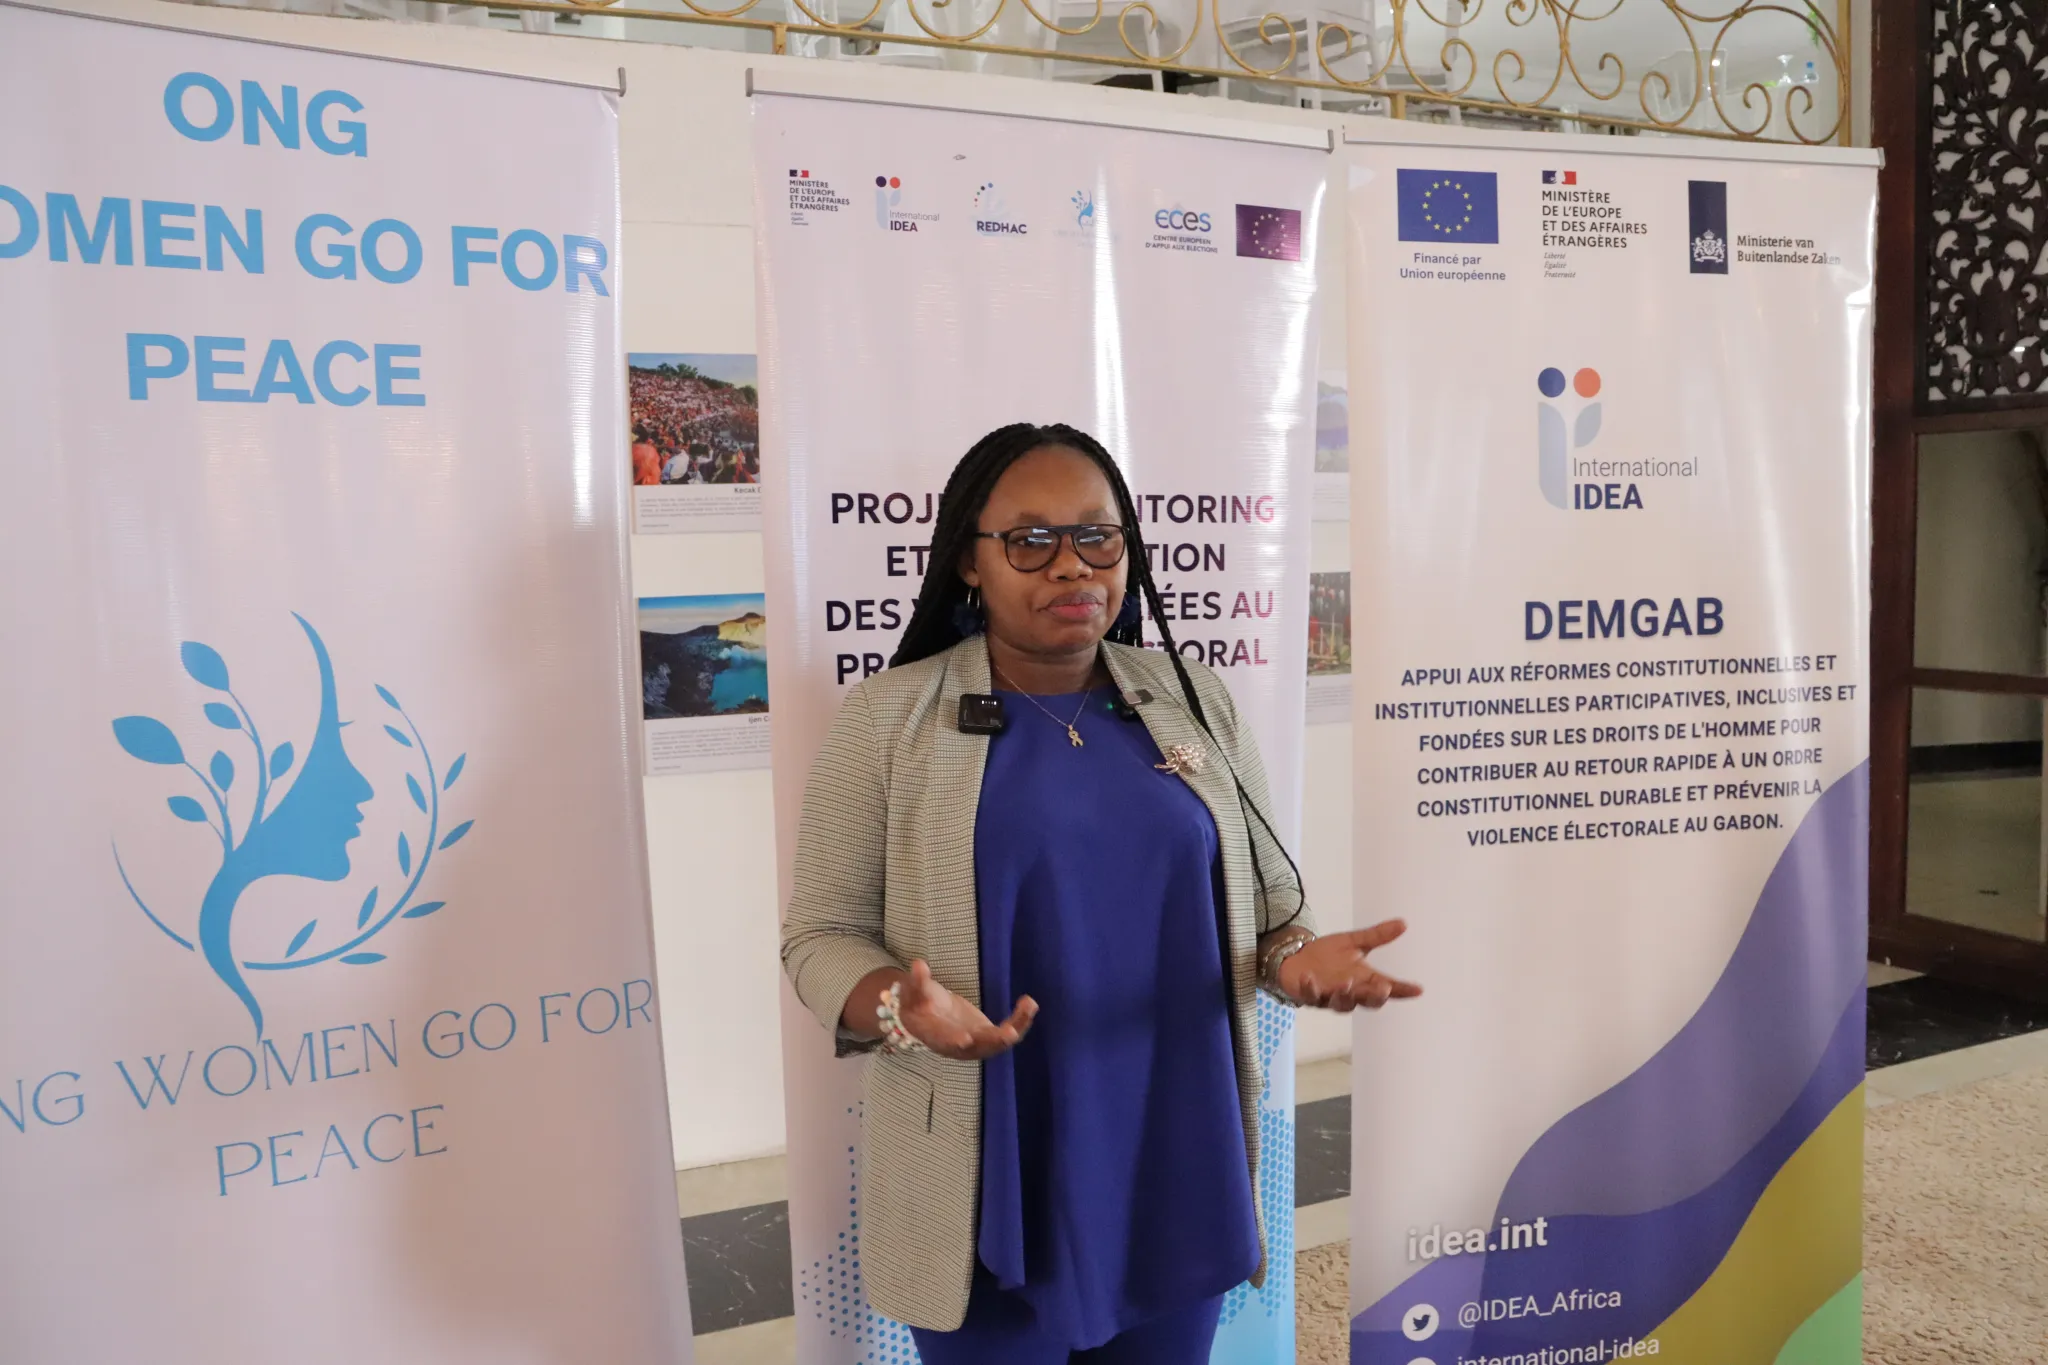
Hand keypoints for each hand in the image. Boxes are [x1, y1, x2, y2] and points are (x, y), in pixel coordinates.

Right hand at [892, 960, 1037, 1060]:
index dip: (953, 1040)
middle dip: (994, 1041)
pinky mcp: (989, 1036)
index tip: (964, 1039)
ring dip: (1015, 1028)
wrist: (927, 1017)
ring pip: (998, 1042)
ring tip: (1028, 1006)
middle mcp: (957, 1046)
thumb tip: (919, 965)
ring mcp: (976, 1044)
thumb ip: (918, 981)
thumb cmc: (917, 1003)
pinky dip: (1020, 1020)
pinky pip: (1008, 1032)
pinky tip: (1029, 1004)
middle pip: (978, 1047)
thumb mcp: (913, 991)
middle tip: (1009, 1033)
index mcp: (934, 1035)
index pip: (943, 1040)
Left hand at [1277, 920, 1422, 1012]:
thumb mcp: (1353, 942)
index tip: (1418, 989)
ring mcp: (1329, 997)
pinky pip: (1310, 995)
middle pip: (1368, 1001)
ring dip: (1344, 994)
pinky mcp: (1309, 996)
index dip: (1403, 990)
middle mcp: (1351, 992)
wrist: (1296, 959)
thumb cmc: (1327, 956)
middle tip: (1383, 989)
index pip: (1388, 988)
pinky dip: (1310, 988)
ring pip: (1341, 1004)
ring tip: (1347, 983)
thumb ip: (1376, 936)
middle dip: (1375, 996)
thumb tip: (1403, 923)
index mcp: (1364, 980)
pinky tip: (1309, 978)